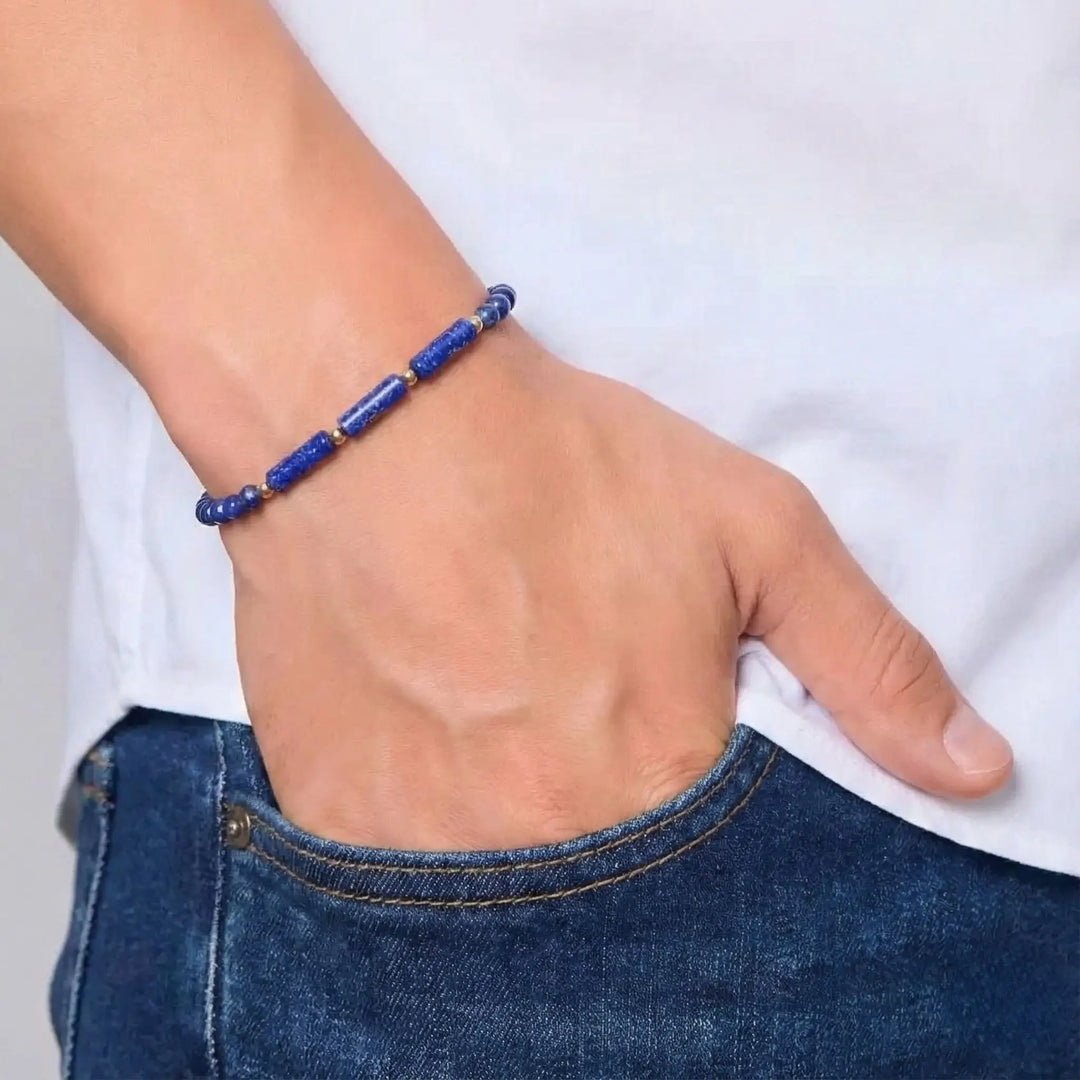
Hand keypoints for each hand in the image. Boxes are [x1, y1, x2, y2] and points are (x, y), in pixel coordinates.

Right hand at [222, 325, 1011, 850]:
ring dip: (521, 820)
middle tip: (567, 706)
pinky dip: (433, 820)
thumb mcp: (757, 531)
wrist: (373, 425)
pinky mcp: (340, 823)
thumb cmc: (565, 465)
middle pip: (618, 898)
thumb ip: (872, 664)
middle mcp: (548, 841)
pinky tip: (430, 726)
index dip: (710, 812)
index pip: (737, 884)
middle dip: (613, 811)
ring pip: (510, 897)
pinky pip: (404, 873)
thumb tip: (973, 770)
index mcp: (665, 779)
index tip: (668, 748)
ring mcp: (429, 847)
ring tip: (497, 706)